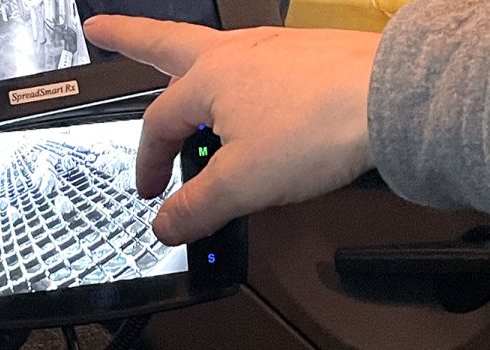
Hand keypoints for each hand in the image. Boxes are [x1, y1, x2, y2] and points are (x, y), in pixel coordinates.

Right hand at [84, 16, 379, 244]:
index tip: (151, 191)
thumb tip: (166, 224)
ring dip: (181, 56)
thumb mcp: (242, 183)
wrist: (390, 98)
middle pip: (163, 42)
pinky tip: (245, 94)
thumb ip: (196, 207)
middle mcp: (234, 53)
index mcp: (207, 79)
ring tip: (171, 66)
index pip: (158, 125)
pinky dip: (234, 77)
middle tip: (99, 31)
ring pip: (210, 50)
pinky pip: (253, 66)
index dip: (148, 163)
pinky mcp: (303, 56)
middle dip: (125, 38)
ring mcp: (270, 49)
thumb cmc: (320, 125)